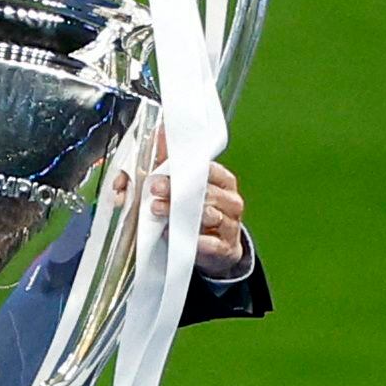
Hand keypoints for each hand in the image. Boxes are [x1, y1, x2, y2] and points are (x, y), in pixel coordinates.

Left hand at [149, 160, 246, 277]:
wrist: (217, 250)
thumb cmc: (199, 213)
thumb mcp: (188, 189)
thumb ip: (173, 164)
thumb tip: (158, 135)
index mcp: (224, 182)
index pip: (208, 169)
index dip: (184, 169)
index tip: (161, 169)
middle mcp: (231, 201)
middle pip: (206, 193)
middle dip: (178, 190)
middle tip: (155, 188)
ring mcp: (231, 225)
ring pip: (209, 215)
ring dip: (180, 213)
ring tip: (157, 209)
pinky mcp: (226, 247)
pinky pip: (211, 243)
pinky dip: (192, 239)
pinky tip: (172, 235)